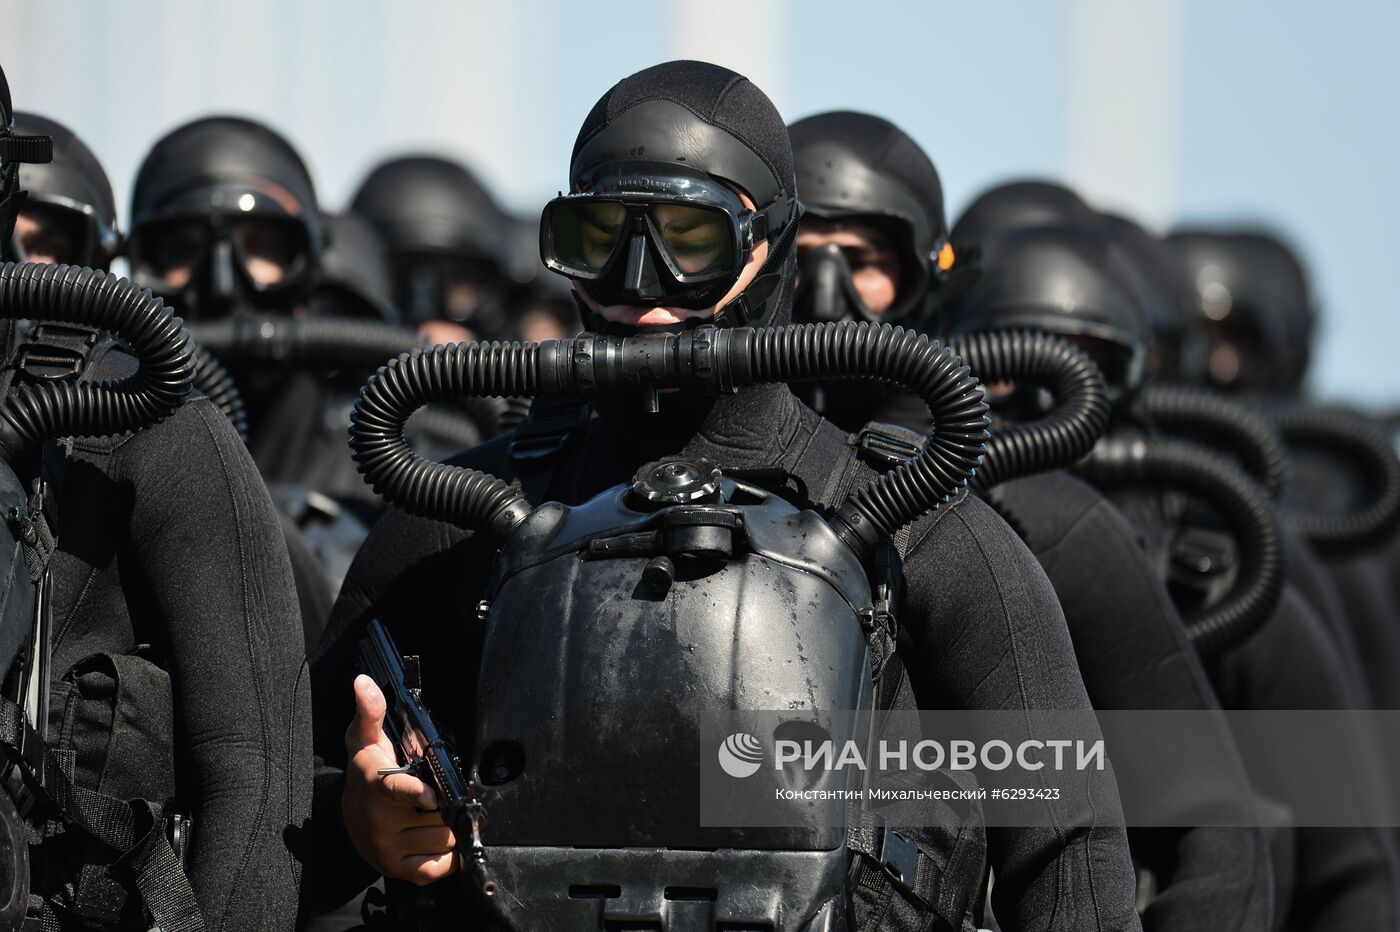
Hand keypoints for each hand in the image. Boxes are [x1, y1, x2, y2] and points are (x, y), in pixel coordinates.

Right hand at [342, 674, 459, 884]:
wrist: (347, 815)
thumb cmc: (367, 771)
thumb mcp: (365, 739)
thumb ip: (370, 711)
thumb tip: (363, 681)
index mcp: (376, 785)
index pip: (395, 790)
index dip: (414, 794)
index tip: (430, 796)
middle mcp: (379, 821)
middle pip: (437, 815)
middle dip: (446, 805)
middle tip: (437, 797)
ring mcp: (387, 848)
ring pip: (442, 840)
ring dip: (447, 828)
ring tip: (433, 816)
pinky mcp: (396, 870)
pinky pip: (434, 870)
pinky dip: (445, 858)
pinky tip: (436, 840)